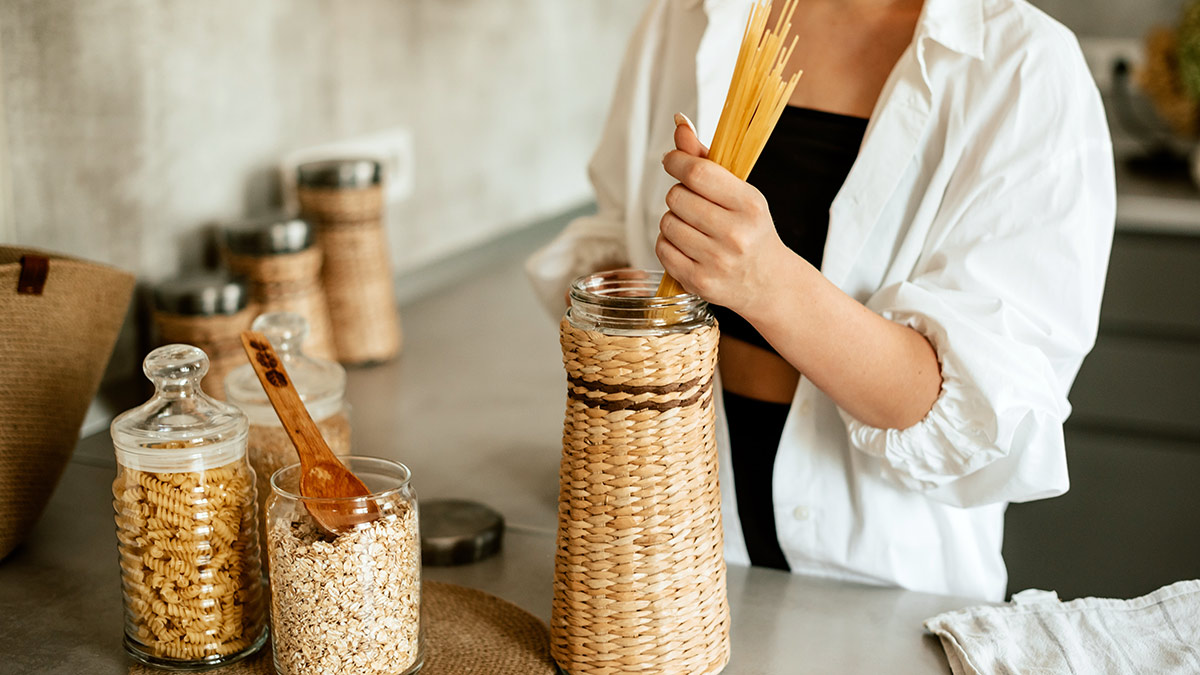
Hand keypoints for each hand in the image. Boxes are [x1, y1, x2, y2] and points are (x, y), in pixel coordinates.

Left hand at [656, 115, 791, 320]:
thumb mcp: (740, 192)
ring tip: (693, 227)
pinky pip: (662, 250)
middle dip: (678, 195)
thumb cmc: (750, 229)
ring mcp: (716, 261)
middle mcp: (735, 234)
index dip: (676, 161)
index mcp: (749, 205)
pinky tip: (687, 247)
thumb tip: (679, 122)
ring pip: (666, 223)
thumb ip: (706, 160)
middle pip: (676, 197)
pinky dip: (668, 244)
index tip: (671, 160)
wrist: (768, 282)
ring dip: (672, 220)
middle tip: (693, 204)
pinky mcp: (699, 283)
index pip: (697, 173)